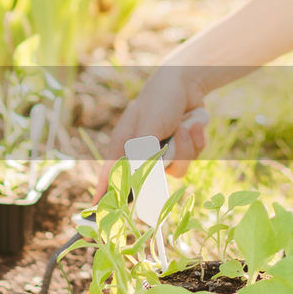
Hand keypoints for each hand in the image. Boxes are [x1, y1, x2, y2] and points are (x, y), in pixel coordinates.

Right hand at [94, 70, 208, 198]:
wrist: (187, 84)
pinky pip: (191, 159)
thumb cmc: (160, 100)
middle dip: (168, 159)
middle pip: (152, 179)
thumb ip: (144, 151)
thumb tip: (140, 176)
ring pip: (176, 170)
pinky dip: (196, 142)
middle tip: (174, 138)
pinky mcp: (180, 152)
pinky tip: (194, 124)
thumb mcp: (150, 125)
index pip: (110, 175)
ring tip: (185, 125)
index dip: (104, 193)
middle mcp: (142, 154)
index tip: (96, 210)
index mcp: (125, 145)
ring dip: (186, 147)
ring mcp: (162, 155)